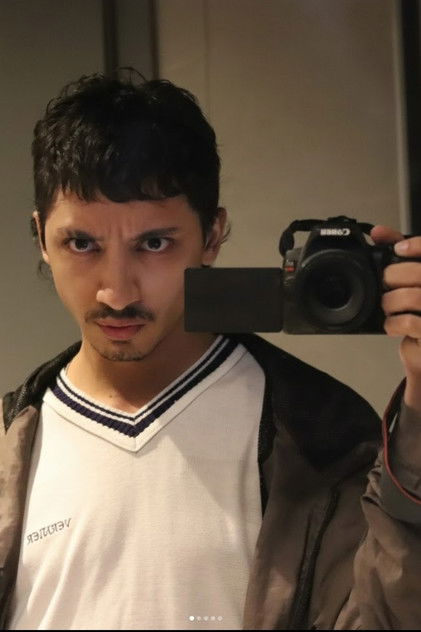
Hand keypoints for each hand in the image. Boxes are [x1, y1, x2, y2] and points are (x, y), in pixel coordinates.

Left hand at [371, 225, 420, 410]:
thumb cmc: (418, 312)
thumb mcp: (408, 281)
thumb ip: (398, 255)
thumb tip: (379, 232)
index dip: (416, 245)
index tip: (398, 249)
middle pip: (418, 273)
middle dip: (392, 278)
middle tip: (385, 285)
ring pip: (413, 296)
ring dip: (390, 302)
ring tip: (388, 307)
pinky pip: (410, 322)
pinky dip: (393, 323)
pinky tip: (392, 324)